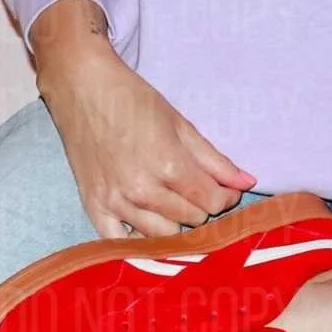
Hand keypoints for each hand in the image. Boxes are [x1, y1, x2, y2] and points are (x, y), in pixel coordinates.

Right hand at [38, 48, 256, 239]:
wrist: (83, 88)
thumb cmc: (133, 99)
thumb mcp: (181, 124)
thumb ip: (215, 159)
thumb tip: (248, 182)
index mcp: (168, 166)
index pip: (211, 202)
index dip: (226, 197)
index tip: (226, 189)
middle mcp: (142, 190)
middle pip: (191, 220)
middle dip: (202, 206)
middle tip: (198, 189)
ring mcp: (115, 203)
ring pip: (162, 235)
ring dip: (176, 222)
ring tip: (175, 201)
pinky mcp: (93, 207)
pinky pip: (121, 243)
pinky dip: (138, 237)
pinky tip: (147, 222)